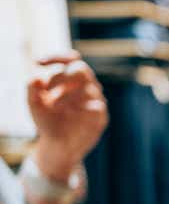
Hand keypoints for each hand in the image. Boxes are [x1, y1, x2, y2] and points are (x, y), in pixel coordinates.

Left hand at [28, 51, 107, 182]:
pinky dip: (83, 107)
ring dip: (67, 95)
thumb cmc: (47, 121)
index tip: (38, 63)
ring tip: (54, 106)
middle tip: (49, 90)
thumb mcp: (34, 104)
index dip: (57, 57)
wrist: (58, 146)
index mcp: (71, 80)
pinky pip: (97, 105)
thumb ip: (32, 89)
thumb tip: (38, 77)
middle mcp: (85, 87)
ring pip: (88, 88)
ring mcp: (95, 101)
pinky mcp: (101, 116)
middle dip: (63, 76)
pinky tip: (71, 113)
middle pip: (82, 69)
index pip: (71, 59)